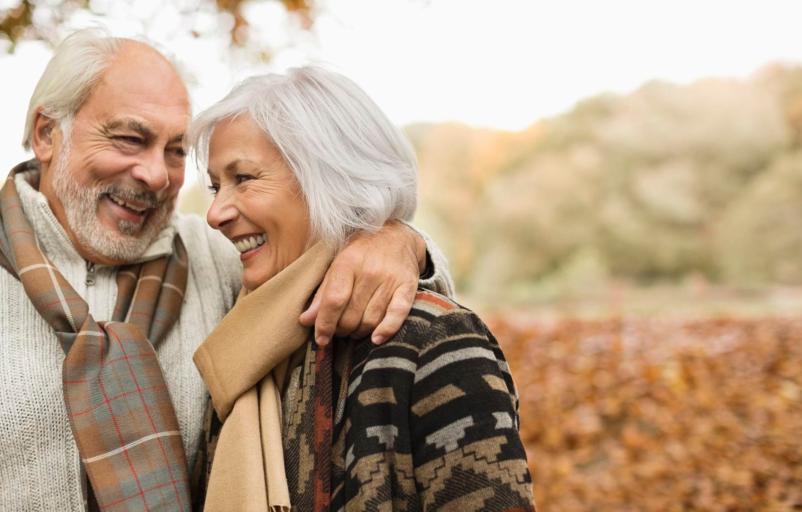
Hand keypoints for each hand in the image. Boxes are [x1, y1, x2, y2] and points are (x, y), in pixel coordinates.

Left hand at [299, 221, 425, 345]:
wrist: (397, 235)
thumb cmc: (361, 252)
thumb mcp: (337, 264)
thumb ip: (322, 294)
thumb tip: (305, 320)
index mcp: (348, 263)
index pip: (334, 300)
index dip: (325, 324)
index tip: (321, 339)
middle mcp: (370, 271)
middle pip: (351, 315)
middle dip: (342, 329)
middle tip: (339, 329)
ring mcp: (390, 279)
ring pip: (371, 320)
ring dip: (359, 332)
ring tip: (355, 329)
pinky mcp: (408, 287)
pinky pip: (397, 315)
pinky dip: (386, 330)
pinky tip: (376, 339)